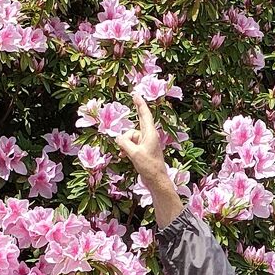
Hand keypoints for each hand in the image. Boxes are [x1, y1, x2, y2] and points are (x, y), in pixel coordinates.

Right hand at [116, 93, 183, 227]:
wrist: (156, 180)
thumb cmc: (149, 166)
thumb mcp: (134, 153)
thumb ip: (124, 143)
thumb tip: (118, 138)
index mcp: (150, 134)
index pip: (144, 114)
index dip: (139, 104)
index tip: (136, 94)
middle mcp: (149, 137)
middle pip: (133, 130)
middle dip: (126, 138)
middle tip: (126, 151)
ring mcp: (145, 144)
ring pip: (129, 139)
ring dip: (125, 146)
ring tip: (126, 156)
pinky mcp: (142, 151)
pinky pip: (130, 145)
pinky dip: (126, 150)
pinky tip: (123, 157)